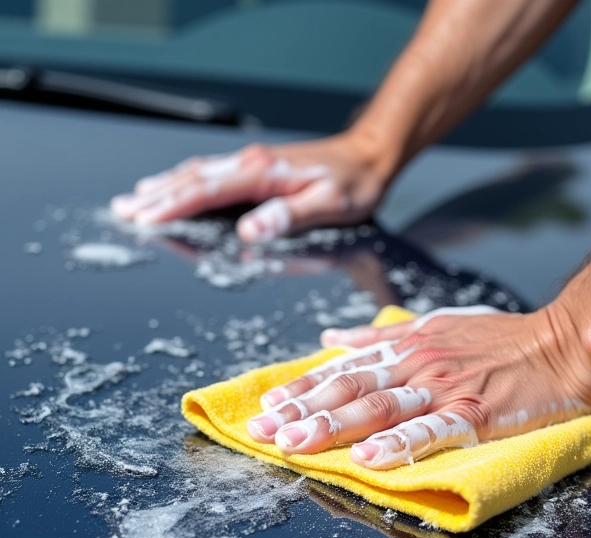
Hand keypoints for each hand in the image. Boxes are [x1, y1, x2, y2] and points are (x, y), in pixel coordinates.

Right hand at [110, 132, 389, 241]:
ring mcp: (253, 163)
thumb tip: (249, 231)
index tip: (144, 219)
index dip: (173, 206)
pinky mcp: (259, 167)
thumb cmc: (353, 185)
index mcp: (263, 174)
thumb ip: (287, 217)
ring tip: (136, 198)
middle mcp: (252, 164)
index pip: (207, 191)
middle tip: (124, 211)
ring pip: (199, 173)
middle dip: (157, 196)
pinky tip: (175, 185)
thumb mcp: (328, 205)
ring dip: (165, 186)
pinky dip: (187, 180)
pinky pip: (213, 172)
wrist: (369, 157)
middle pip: (193, 179)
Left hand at [246, 306, 590, 468]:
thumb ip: (381, 334)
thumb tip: (333, 339)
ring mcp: (446, 389)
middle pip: (352, 389)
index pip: (345, 368)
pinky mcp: (476, 414)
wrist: (564, 343)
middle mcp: (419, 364)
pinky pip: (431, 430)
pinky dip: (397, 444)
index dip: (304, 388)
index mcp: (408, 346)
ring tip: (295, 446)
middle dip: (303, 412)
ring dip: (333, 426)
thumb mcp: (436, 323)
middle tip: (264, 432)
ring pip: (380, 408)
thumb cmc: (502, 338)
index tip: (269, 407)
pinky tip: (367, 459)